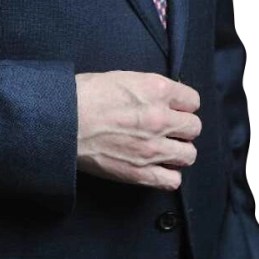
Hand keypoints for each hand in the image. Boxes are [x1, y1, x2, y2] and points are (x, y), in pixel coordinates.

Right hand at [74, 70, 200, 190]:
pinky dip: (168, 175)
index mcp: (156, 90)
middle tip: (168, 128)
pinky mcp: (142, 172)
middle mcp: (160, 118)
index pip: (193, 100)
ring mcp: (153, 148)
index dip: (183, 104)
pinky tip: (157, 167)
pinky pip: (173, 181)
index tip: (175, 108)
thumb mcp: (122, 77)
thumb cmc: (85, 95)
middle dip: (183, 127)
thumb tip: (160, 97)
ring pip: (189, 154)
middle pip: (194, 127)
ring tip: (164, 148)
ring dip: (178, 151)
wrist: (64, 121)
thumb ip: (148, 89)